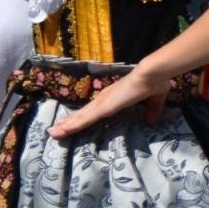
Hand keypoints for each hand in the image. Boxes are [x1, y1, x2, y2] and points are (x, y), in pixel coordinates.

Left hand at [47, 66, 166, 139]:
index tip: (75, 121)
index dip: (85, 115)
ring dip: (67, 125)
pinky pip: (86, 119)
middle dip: (70, 121)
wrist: (151, 74)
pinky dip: (73, 125)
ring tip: (53, 133)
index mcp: (115, 97)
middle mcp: (105, 99)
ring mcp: (103, 103)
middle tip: (56, 129)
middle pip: (84, 113)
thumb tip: (151, 120)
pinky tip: (63, 130)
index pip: (96, 109)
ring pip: (81, 117)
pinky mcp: (104, 107)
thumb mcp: (155, 98)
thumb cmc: (153, 82)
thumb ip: (152, 108)